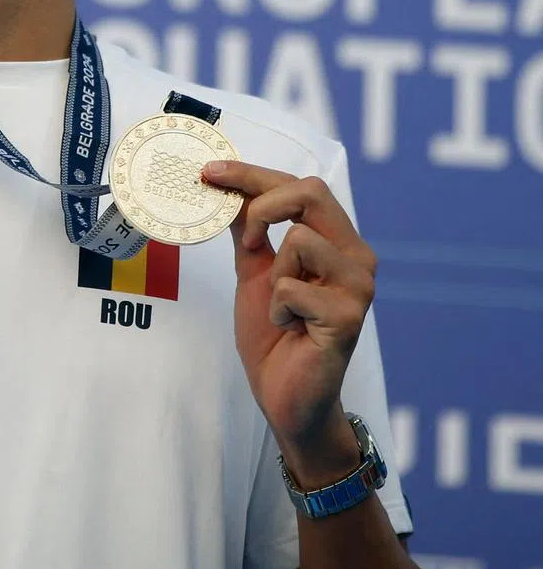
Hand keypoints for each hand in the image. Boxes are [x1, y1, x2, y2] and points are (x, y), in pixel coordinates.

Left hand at [202, 161, 377, 482]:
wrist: (286, 397)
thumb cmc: (275, 333)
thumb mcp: (254, 270)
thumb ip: (247, 229)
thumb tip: (224, 186)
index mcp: (337, 240)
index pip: (300, 186)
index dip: (252, 174)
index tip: (210, 172)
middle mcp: (356, 256)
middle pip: (310, 192)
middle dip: (263, 204)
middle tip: (244, 238)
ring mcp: (358, 286)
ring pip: (299, 239)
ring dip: (273, 273)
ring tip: (280, 306)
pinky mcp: (348, 317)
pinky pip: (291, 287)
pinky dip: (276, 308)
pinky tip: (289, 328)